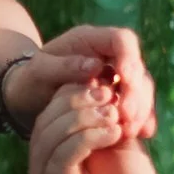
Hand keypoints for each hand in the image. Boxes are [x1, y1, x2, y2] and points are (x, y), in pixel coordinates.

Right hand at [28, 71, 164, 173]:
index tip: (112, 83)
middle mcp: (43, 161)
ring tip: (117, 117)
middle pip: (49, 115)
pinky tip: (114, 133)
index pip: (56, 104)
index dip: (81, 88)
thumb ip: (109, 116)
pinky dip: (87, 137)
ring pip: (51, 132)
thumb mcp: (122, 143)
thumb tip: (103, 79)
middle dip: (83, 100)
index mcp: (57, 146)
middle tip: (113, 99)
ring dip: (86, 117)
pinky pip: (61, 155)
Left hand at [38, 23, 155, 142]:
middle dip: (136, 91)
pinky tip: (144, 133)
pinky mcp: (120, 98)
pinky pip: (138, 105)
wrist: (30, 98)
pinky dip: (143, 118)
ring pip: (141, 87)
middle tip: (127, 114)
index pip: (121, 40)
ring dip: (141, 107)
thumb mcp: (39, 71)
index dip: (129, 57)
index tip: (125, 78)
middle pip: (136, 67)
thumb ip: (64, 66)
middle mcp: (108, 56)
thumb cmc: (31, 80)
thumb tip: (95, 66)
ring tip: (132, 129)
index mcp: (90, 40)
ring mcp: (117, 78)